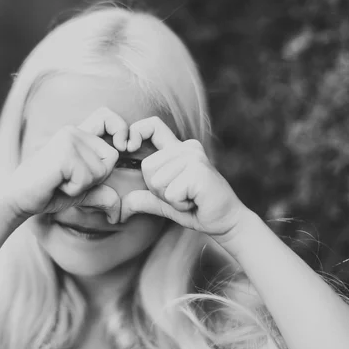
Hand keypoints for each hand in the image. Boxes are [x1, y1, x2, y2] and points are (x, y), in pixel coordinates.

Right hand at [0, 107, 127, 222]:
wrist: (18, 198)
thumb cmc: (47, 193)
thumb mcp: (81, 192)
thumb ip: (101, 193)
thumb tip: (118, 213)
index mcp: (78, 134)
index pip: (108, 118)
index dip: (121, 129)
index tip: (126, 145)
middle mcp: (73, 131)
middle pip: (111, 157)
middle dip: (96, 177)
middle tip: (69, 180)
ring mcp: (68, 139)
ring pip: (100, 171)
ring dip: (83, 186)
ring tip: (60, 181)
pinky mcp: (64, 152)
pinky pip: (87, 178)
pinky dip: (74, 189)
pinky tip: (56, 183)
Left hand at [120, 117, 249, 241]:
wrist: (226, 221)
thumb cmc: (198, 210)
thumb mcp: (166, 203)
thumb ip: (145, 199)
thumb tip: (121, 206)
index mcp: (179, 149)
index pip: (153, 126)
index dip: (136, 131)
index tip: (128, 146)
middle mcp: (187, 148)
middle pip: (147, 167)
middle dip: (159, 190)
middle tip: (183, 195)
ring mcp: (194, 157)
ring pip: (157, 182)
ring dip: (171, 199)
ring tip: (190, 198)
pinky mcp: (198, 171)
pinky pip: (170, 193)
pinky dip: (180, 205)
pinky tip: (196, 202)